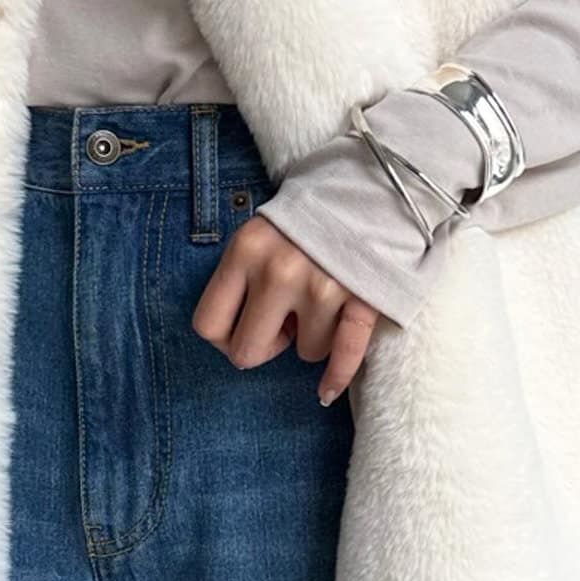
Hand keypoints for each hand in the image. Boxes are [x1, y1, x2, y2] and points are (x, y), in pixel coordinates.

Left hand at [191, 215, 377, 405]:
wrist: (372, 189)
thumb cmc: (308, 220)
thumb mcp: (260, 234)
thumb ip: (242, 277)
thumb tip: (233, 337)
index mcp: (245, 251)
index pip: (208, 324)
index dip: (224, 337)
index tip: (242, 329)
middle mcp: (278, 271)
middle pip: (248, 352)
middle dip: (265, 347)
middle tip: (283, 325)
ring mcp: (322, 287)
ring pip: (304, 353)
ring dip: (311, 338)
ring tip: (323, 304)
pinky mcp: (361, 300)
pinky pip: (344, 358)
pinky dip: (335, 378)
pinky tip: (326, 391)